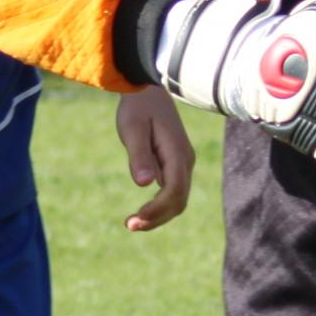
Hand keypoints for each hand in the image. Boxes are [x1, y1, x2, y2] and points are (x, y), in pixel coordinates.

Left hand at [114, 87, 193, 230]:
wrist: (147, 89)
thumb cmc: (137, 107)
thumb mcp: (132, 129)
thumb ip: (139, 155)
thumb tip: (144, 183)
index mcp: (177, 153)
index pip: (173, 192)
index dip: (156, 210)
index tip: (134, 220)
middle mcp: (185, 160)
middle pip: (179, 201)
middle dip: (157, 218)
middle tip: (130, 226)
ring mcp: (183, 162)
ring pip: (178, 199)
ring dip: (158, 215)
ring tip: (133, 223)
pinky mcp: (175, 163)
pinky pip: (173, 191)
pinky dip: (160, 205)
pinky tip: (142, 211)